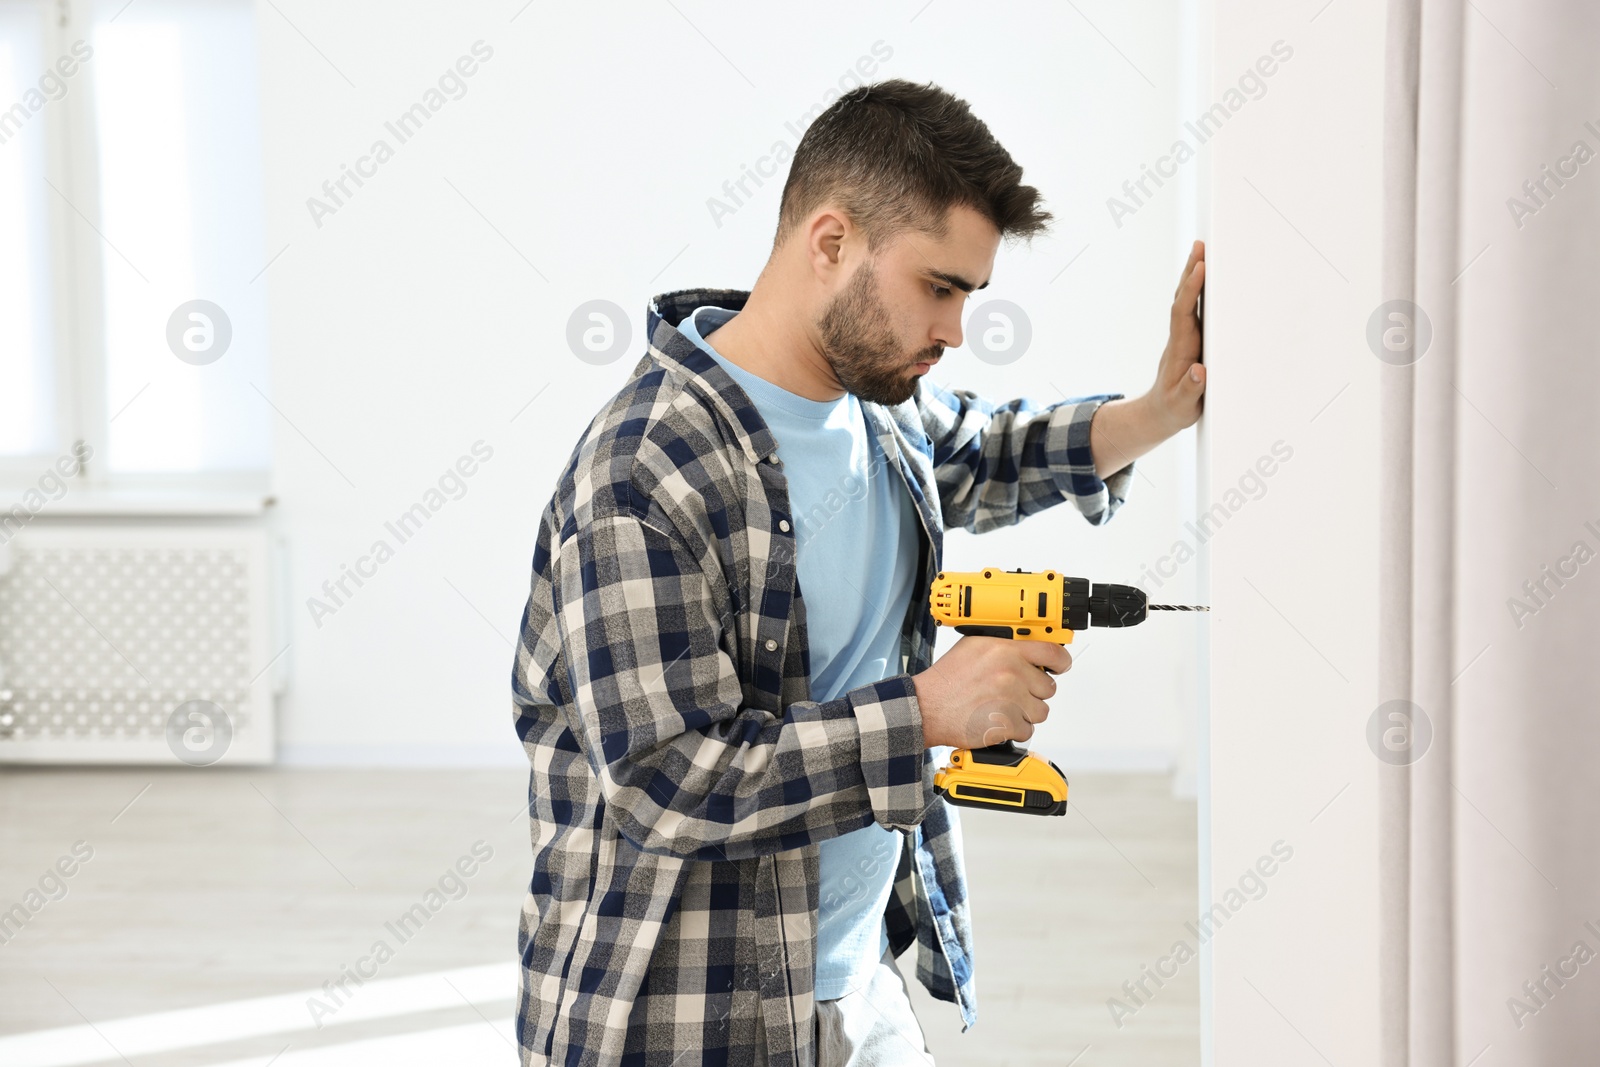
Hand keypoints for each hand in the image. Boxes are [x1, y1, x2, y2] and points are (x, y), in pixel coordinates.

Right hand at [912, 636, 1072, 749]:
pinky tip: (996, 719)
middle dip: (1034, 692)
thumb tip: (1029, 647)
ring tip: (1002, 707)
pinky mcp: (1007, 725)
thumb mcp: (973, 646)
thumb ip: (1003, 645)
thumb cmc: (947, 680)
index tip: (1060, 666)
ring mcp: (1011, 699)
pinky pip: (1027, 730)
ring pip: (1041, 711)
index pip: (1051, 652)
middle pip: (1048, 686)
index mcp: (1004, 650)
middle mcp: (1011, 672)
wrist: (927, 707)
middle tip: (1013, 692)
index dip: (1061, 661)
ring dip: (1025, 712)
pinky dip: (1014, 730)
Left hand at [1146, 238, 1205, 433]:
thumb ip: (1191, 390)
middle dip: (1190, 272)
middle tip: (1200, 245)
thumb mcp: (1183, 405)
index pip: (1183, 313)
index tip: (1200, 269)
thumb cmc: (1174, 409)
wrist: (1160, 412)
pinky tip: (1206, 275)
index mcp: (1180, 348)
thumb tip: (1200, 371)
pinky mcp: (1191, 339)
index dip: (1190, 291)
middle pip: (1182, 298)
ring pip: (1187, 300)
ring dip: (1193, 275)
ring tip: (1201, 250)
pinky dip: (1199, 290)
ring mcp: (1185, 336)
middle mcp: (1180, 337)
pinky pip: (1194, 308)